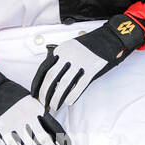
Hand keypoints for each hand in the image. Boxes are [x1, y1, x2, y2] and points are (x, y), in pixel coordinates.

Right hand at [0, 68, 71, 144]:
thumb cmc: (15, 98)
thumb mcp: (32, 102)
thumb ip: (41, 115)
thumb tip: (53, 133)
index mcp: (36, 109)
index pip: (52, 128)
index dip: (60, 140)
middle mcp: (26, 117)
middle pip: (43, 140)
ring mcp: (14, 124)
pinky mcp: (3, 130)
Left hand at [30, 14, 144, 109]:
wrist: (110, 38)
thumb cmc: (90, 46)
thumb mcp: (71, 48)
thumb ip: (60, 60)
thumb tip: (50, 81)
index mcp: (61, 50)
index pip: (43, 68)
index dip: (37, 83)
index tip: (34, 94)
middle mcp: (69, 55)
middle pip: (51, 77)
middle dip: (45, 93)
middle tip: (43, 103)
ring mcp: (81, 61)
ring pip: (64, 83)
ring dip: (57, 97)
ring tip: (54, 106)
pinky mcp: (92, 68)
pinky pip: (80, 85)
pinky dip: (72, 95)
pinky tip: (68, 102)